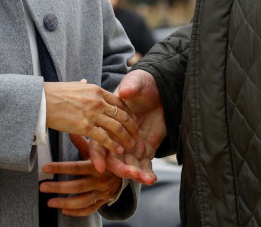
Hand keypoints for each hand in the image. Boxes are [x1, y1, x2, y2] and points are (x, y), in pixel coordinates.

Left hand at [40, 134, 122, 216]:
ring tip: (49, 202)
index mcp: (98, 166)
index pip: (76, 168)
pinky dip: (76, 212)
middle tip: (42, 187)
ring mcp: (102, 193)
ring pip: (82, 201)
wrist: (127, 170)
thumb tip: (71, 129)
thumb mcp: (97, 148)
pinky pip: (89, 209)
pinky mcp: (103, 201)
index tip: (45, 168)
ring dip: (65, 202)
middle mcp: (101, 180)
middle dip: (58, 187)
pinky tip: (63, 210)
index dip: (60, 167)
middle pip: (77, 186)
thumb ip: (82, 141)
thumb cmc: (107, 156)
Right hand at [44, 80, 138, 153]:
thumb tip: (84, 82)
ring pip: (116, 126)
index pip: (119, 101)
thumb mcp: (72, 85)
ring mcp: (91, 113)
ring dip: (126, 137)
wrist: (40, 100)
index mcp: (96, 90)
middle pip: (122, 114)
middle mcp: (97, 100)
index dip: (128, 112)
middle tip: (138, 135)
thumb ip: (82, 86)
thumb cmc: (54, 93)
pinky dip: (113, 144)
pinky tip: (118, 150)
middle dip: (132, 126)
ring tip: (132, 145)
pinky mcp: (84, 126)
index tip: (133, 120)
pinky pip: (103, 137)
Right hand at [90, 69, 165, 184]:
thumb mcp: (138, 81)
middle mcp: (119, 137)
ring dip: (135, 174)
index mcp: (110, 122)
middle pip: (114, 158)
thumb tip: (125, 91)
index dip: (98, 154)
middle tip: (130, 173)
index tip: (100, 167)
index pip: (99, 141)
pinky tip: (152, 178)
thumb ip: (131, 86)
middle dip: (120, 168)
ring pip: (129, 165)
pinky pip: (144, 165)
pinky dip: (146, 173)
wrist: (163, 90)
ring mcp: (133, 145)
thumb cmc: (145, 83)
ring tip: (146, 178)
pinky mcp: (146, 149)